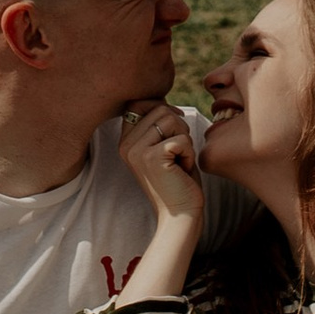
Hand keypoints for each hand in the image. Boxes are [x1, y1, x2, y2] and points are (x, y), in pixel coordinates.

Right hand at [118, 97, 204, 226]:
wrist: (179, 214)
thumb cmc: (177, 179)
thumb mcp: (162, 147)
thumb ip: (157, 124)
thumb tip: (163, 99)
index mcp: (125, 141)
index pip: (139, 103)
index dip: (161, 107)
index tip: (174, 128)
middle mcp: (126, 144)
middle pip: (160, 108)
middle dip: (178, 127)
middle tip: (177, 153)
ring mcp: (136, 151)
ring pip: (171, 119)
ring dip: (184, 139)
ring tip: (178, 161)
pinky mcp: (152, 157)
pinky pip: (182, 138)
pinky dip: (189, 153)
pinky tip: (182, 170)